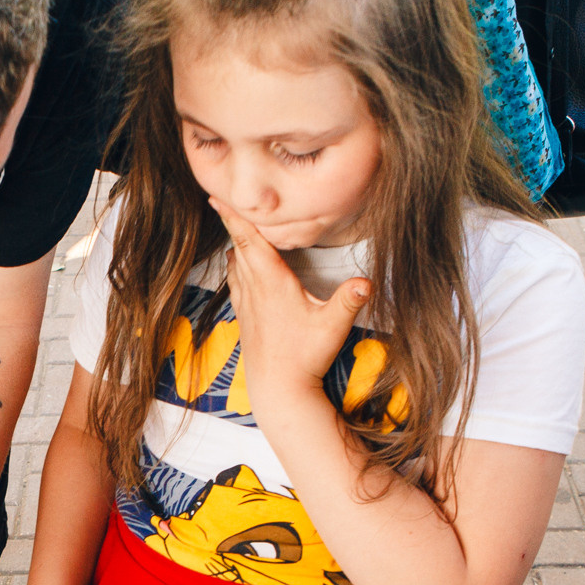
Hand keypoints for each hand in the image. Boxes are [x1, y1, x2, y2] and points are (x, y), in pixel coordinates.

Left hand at [217, 201, 370, 422]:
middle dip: (232, 221)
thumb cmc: (305, 357)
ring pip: (235, 263)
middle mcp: (253, 289)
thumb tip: (367, 282)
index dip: (234, 217)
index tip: (216, 196)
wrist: (278, 389)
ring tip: (235, 223)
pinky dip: (236, 264)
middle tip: (222, 196)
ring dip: (235, 242)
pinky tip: (240, 263)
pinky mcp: (245, 316)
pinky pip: (236, 280)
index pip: (249, 241)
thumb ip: (349, 301)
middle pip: (238, 246)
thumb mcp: (332, 327)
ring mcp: (246, 303)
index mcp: (271, 283)